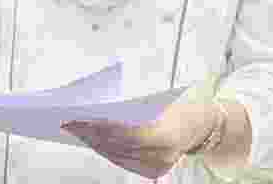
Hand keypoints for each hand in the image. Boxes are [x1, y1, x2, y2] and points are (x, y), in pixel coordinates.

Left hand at [62, 99, 214, 179]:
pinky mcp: (153, 171)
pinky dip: (106, 150)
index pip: (123, 132)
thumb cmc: (178, 107)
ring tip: (76, 130)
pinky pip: (123, 161)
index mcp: (164, 133)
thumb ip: (129, 108)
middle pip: (117, 145)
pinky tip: (93, 140)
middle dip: (90, 134)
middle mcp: (161, 155)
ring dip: (94, 143)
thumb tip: (97, 108)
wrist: (202, 126)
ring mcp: (157, 166)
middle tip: (69, 122)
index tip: (78, 118)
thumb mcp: (156, 101)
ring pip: (117, 155)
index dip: (99, 127)